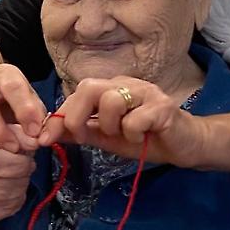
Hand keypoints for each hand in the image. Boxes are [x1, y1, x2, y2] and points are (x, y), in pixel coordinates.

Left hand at [39, 78, 209, 168]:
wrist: (184, 145)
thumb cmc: (146, 138)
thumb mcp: (106, 138)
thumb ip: (81, 132)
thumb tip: (49, 133)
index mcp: (111, 88)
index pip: (77, 93)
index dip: (59, 115)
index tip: (45, 138)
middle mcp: (127, 84)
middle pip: (89, 87)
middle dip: (77, 116)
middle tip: (85, 136)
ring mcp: (146, 92)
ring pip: (111, 100)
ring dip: (110, 125)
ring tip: (124, 134)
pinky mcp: (163, 107)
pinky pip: (135, 118)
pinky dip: (133, 133)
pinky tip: (143, 136)